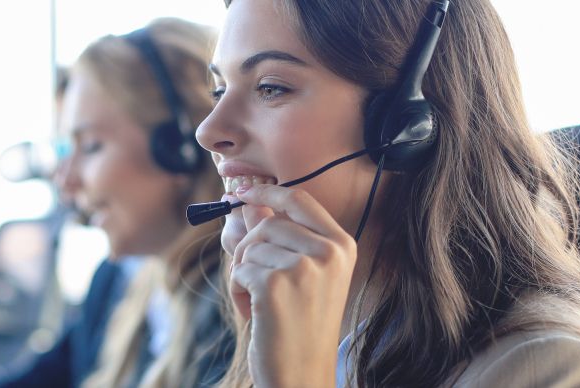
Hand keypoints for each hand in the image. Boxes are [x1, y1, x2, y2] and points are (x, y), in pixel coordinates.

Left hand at [225, 184, 356, 387]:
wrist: (302, 374)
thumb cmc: (299, 326)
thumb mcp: (299, 276)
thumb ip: (277, 237)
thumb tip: (248, 203)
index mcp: (341, 246)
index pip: (299, 201)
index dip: (267, 192)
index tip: (242, 192)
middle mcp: (329, 252)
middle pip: (268, 223)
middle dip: (249, 250)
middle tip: (254, 282)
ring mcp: (305, 267)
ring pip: (250, 248)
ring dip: (243, 275)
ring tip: (261, 304)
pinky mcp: (277, 284)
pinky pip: (240, 271)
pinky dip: (238, 292)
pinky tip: (256, 314)